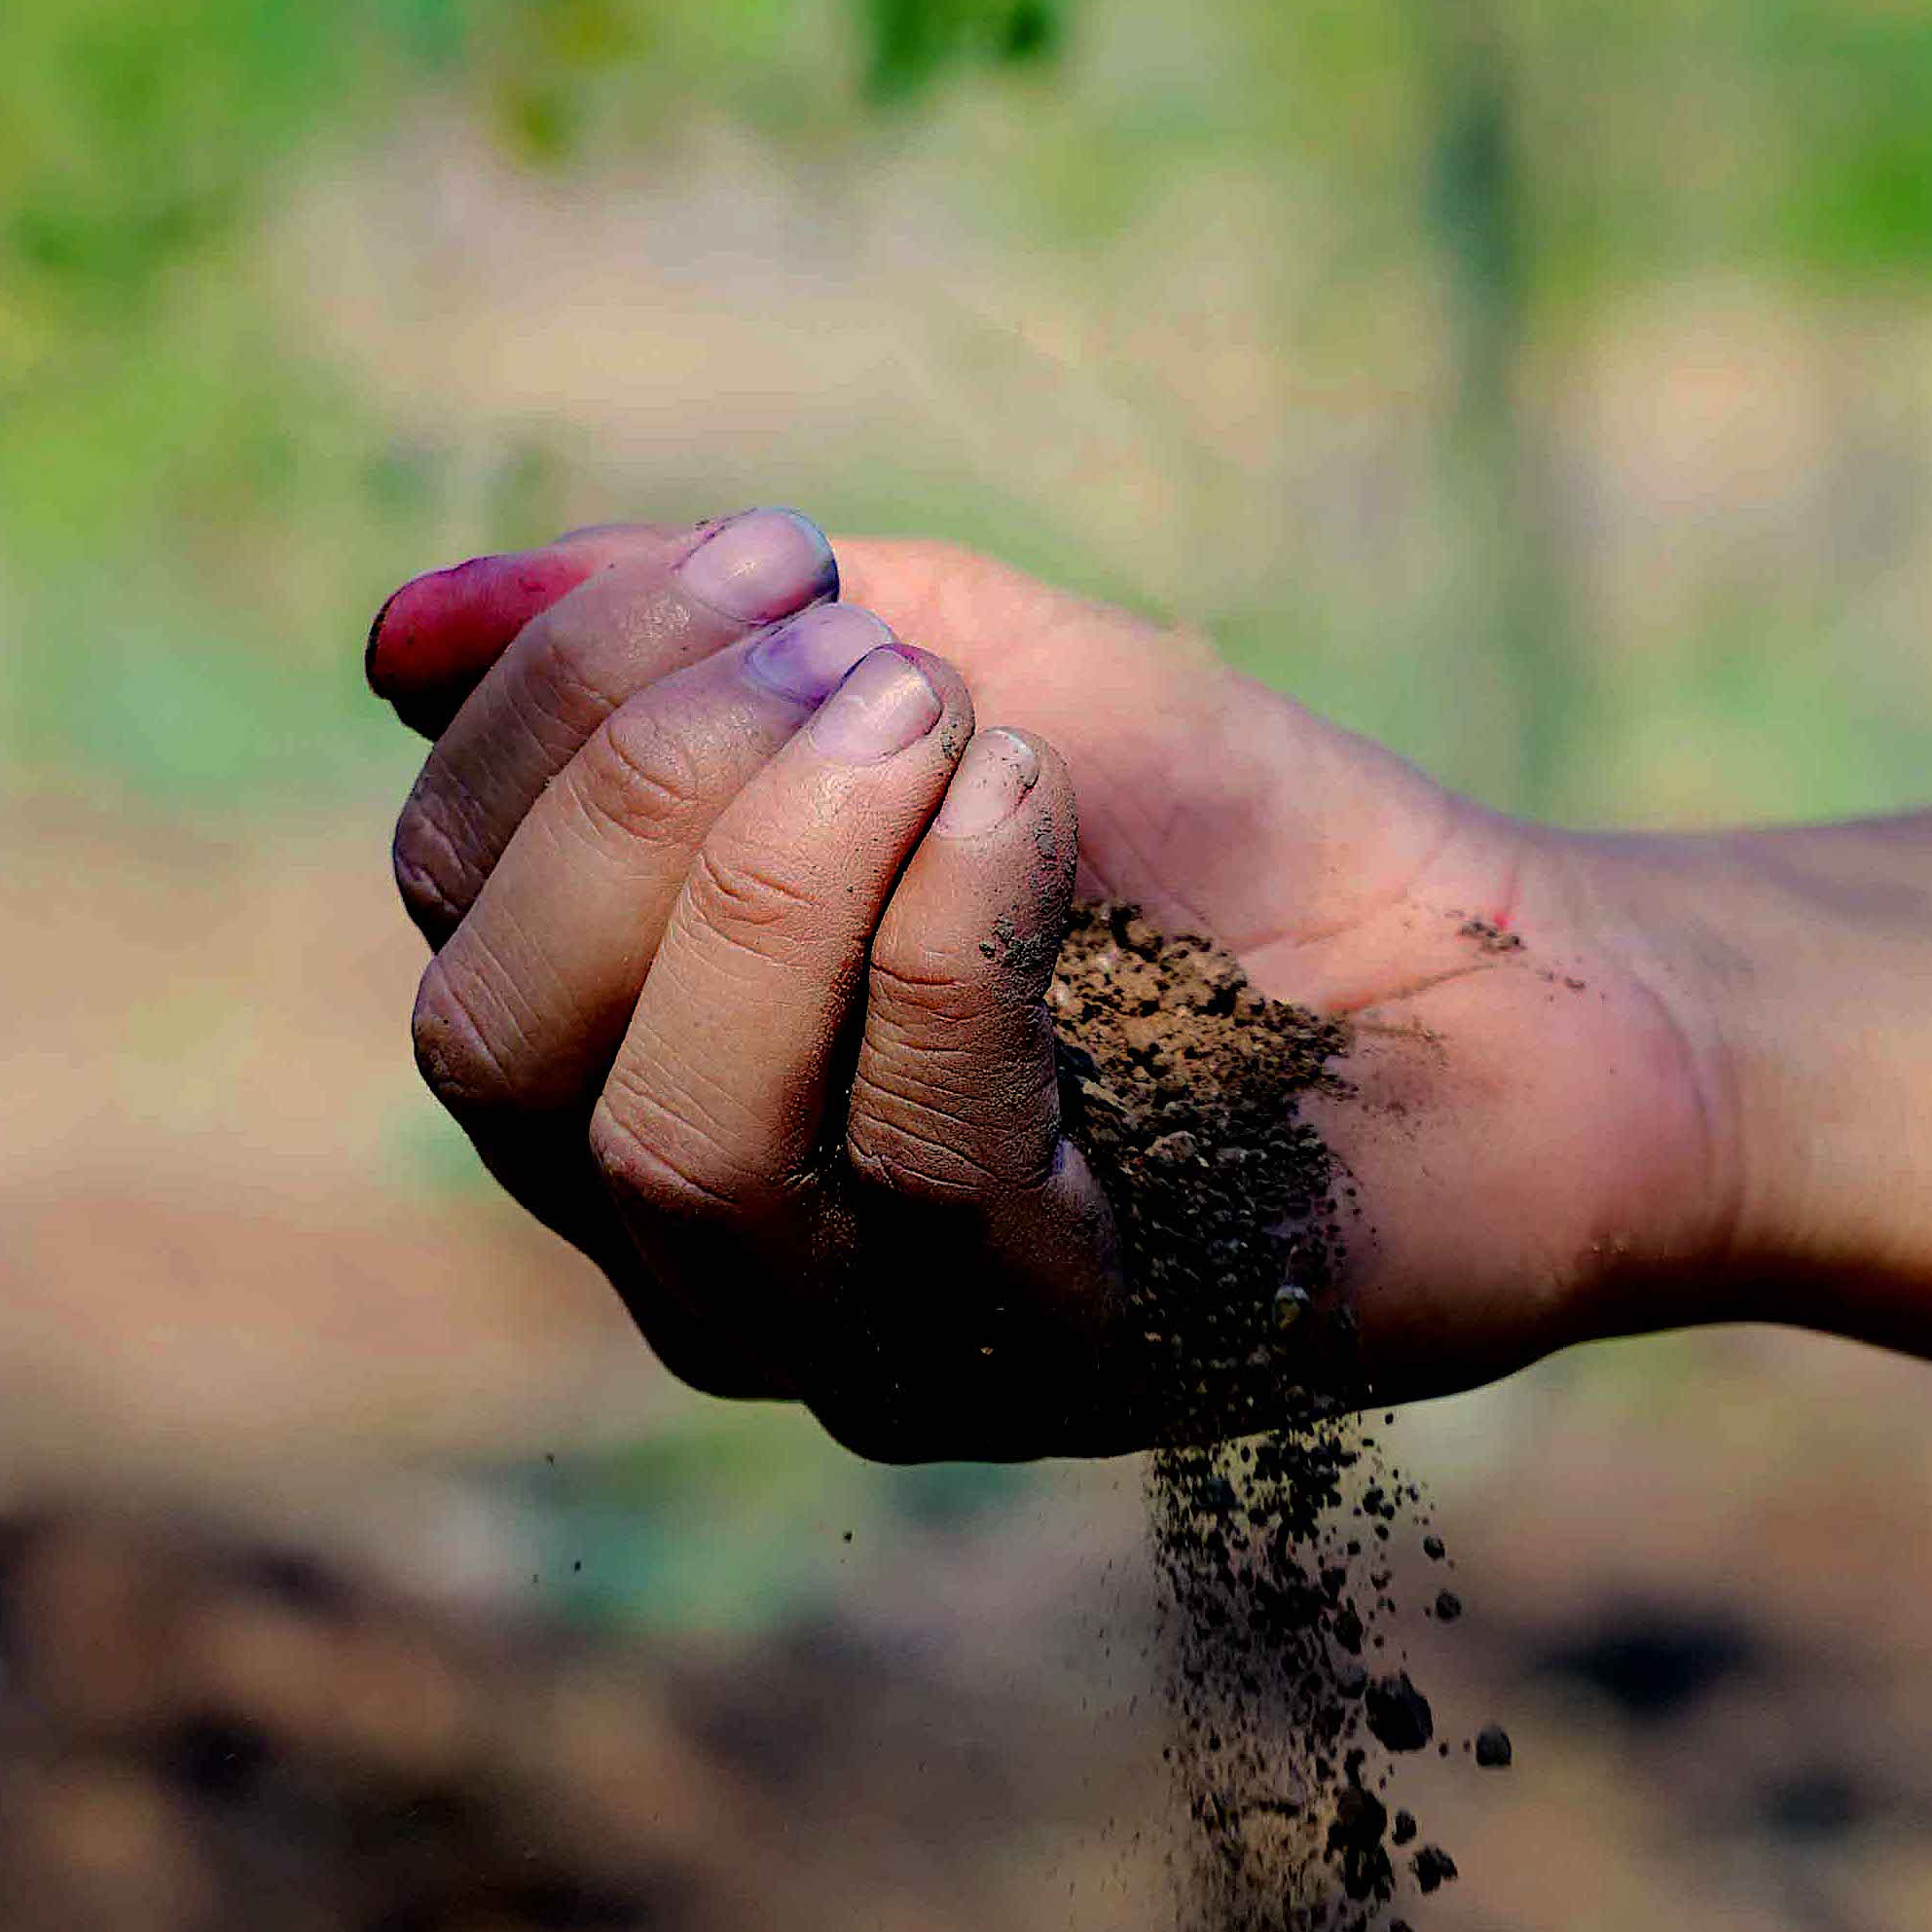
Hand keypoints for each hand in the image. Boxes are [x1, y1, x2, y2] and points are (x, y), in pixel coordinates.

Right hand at [367, 510, 1733, 1458]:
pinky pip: (913, 1179)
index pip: (453, 907)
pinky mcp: (1046, 1380)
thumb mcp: (948, 659)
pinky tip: (1037, 809)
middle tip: (866, 659)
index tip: (773, 552)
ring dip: (783, 879)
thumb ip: (692, 640)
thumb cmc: (1233, 838)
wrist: (1533, 991)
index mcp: (651, 1061)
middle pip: (498, 1051)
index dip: (560, 701)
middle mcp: (714, 1238)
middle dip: (642, 798)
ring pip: (670, 1150)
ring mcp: (869, 1339)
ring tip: (954, 728)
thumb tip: (398, 633)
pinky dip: (948, 947)